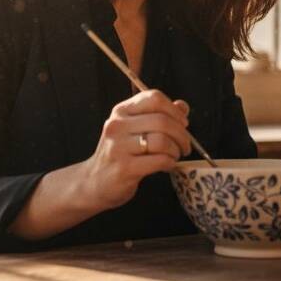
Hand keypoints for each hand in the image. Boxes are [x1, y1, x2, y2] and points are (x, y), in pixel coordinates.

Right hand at [83, 89, 190, 209]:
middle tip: (185, 146)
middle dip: (182, 135)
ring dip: (176, 150)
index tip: (183, 124)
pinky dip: (170, 163)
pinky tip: (167, 165)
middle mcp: (117, 125)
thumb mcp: (135, 129)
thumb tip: (182, 106)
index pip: (154, 98)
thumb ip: (159, 115)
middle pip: (162, 120)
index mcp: (122, 111)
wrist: (94, 182)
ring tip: (174, 156)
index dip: (175, 110)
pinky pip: (159, 160)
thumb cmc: (120, 154)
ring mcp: (118, 147)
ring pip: (162, 140)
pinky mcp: (124, 168)